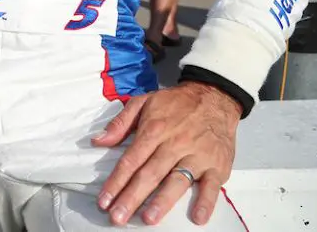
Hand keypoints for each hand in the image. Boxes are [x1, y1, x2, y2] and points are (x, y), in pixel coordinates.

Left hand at [92, 81, 241, 226]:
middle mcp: (174, 144)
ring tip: (148, 218)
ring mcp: (197, 155)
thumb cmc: (176, 103)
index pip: (131, 160)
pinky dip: (206, 202)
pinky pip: (212, 186)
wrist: (214, 97)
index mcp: (154, 130)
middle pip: (150, 174)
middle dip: (132, 197)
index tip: (104, 201)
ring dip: (162, 201)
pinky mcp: (217, 165)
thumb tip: (98, 141)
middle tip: (118, 217)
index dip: (116, 181)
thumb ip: (120, 123)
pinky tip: (197, 218)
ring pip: (177, 181)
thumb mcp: (143, 102)